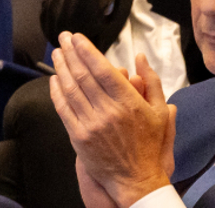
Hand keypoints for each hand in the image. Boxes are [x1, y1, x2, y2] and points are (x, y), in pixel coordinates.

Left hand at [49, 33, 174, 207]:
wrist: (136, 178)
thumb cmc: (150, 144)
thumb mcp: (160, 110)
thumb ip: (152, 81)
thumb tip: (140, 57)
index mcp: (128, 102)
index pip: (102, 70)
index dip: (87, 51)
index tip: (78, 37)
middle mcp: (107, 111)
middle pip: (83, 76)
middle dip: (71, 53)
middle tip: (64, 38)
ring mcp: (90, 124)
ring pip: (71, 90)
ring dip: (62, 68)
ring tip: (58, 53)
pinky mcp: (78, 137)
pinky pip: (64, 109)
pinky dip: (57, 92)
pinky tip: (54, 79)